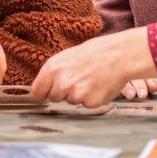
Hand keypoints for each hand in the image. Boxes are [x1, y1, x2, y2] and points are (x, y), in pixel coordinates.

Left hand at [31, 27, 156, 106]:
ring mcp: (76, 94)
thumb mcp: (67, 56)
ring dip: (79, 94)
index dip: (44, 91)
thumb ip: (53, 72)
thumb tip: (43, 87)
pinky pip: (85, 104)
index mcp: (52, 69)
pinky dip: (92, 97)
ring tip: (91, 79)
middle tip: (78, 78)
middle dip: (63, 92)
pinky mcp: (89, 102)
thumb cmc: (94, 53)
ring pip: (71, 101)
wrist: (119, 55)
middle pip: (54, 98)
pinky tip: (98, 85)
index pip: (37, 92)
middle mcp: (62, 83)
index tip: (49, 91)